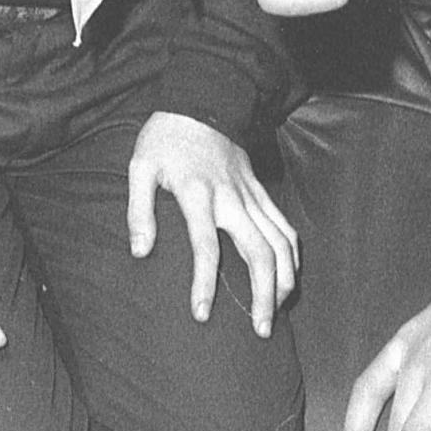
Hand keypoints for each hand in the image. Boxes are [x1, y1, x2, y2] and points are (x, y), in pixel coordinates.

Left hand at [126, 112, 296, 334]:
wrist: (201, 100)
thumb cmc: (165, 138)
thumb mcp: (140, 166)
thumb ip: (138, 210)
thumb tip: (140, 251)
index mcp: (197, 192)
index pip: (205, 246)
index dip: (205, 283)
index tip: (202, 315)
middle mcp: (230, 196)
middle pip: (258, 251)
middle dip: (264, 295)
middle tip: (261, 330)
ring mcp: (250, 194)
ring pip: (280, 242)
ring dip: (284, 280)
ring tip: (277, 312)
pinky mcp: (261, 190)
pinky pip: (284, 225)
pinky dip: (292, 254)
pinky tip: (289, 278)